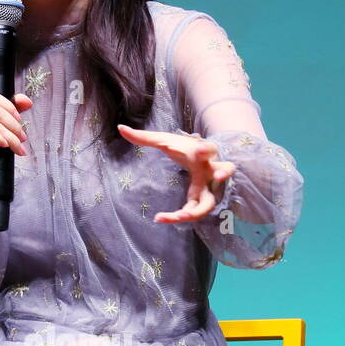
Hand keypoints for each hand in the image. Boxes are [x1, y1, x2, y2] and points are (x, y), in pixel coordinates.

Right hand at [0, 89, 33, 178]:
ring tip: (18, 146)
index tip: (19, 118)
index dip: (9, 105)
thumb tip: (27, 101)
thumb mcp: (1, 120)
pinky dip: (0, 140)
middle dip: (14, 124)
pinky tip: (6, 146)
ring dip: (12, 137)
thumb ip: (13, 106)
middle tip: (22, 136)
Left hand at [116, 123, 235, 222]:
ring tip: (183, 216)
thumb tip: (120, 128)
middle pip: (224, 171)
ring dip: (199, 210)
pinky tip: (160, 217)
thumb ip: (144, 137)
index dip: (206, 149)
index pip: (210, 149)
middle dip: (222, 173)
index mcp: (204, 154)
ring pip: (211, 202)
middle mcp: (211, 171)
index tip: (201, 148)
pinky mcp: (201, 203)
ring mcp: (210, 189)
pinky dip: (179, 217)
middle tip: (217, 176)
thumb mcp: (166, 142)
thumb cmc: (185, 151)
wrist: (202, 163)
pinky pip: (193, 213)